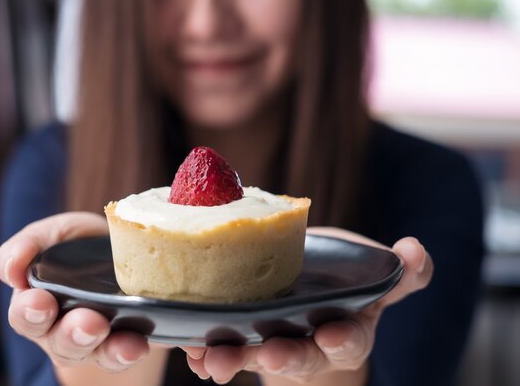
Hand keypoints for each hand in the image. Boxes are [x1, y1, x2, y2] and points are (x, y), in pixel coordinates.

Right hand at [0, 212, 150, 371]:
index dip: (29, 311)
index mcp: (36, 303)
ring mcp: (91, 342)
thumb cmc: (80, 244)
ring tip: (108, 328)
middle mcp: (60, 330)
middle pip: (58, 342)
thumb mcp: (55, 233)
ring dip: (99, 343)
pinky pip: (120, 357)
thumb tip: (12, 268)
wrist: (128, 251)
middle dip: (70, 333)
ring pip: (89, 352)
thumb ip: (30, 244)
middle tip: (88, 321)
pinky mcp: (121, 345)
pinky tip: (137, 344)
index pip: (24, 315)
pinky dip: (127, 352)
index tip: (40, 300)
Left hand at [181, 227, 433, 384]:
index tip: (332, 334)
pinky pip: (224, 350)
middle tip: (269, 353)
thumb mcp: (373, 275)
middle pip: (300, 356)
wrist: (305, 289)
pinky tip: (192, 350)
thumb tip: (417, 250)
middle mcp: (310, 345)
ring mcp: (273, 345)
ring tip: (213, 359)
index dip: (343, 339)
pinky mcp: (242, 341)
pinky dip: (207, 353)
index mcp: (347, 329)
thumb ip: (400, 271)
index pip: (350, 339)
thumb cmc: (342, 281)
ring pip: (255, 356)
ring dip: (234, 358)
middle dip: (286, 357)